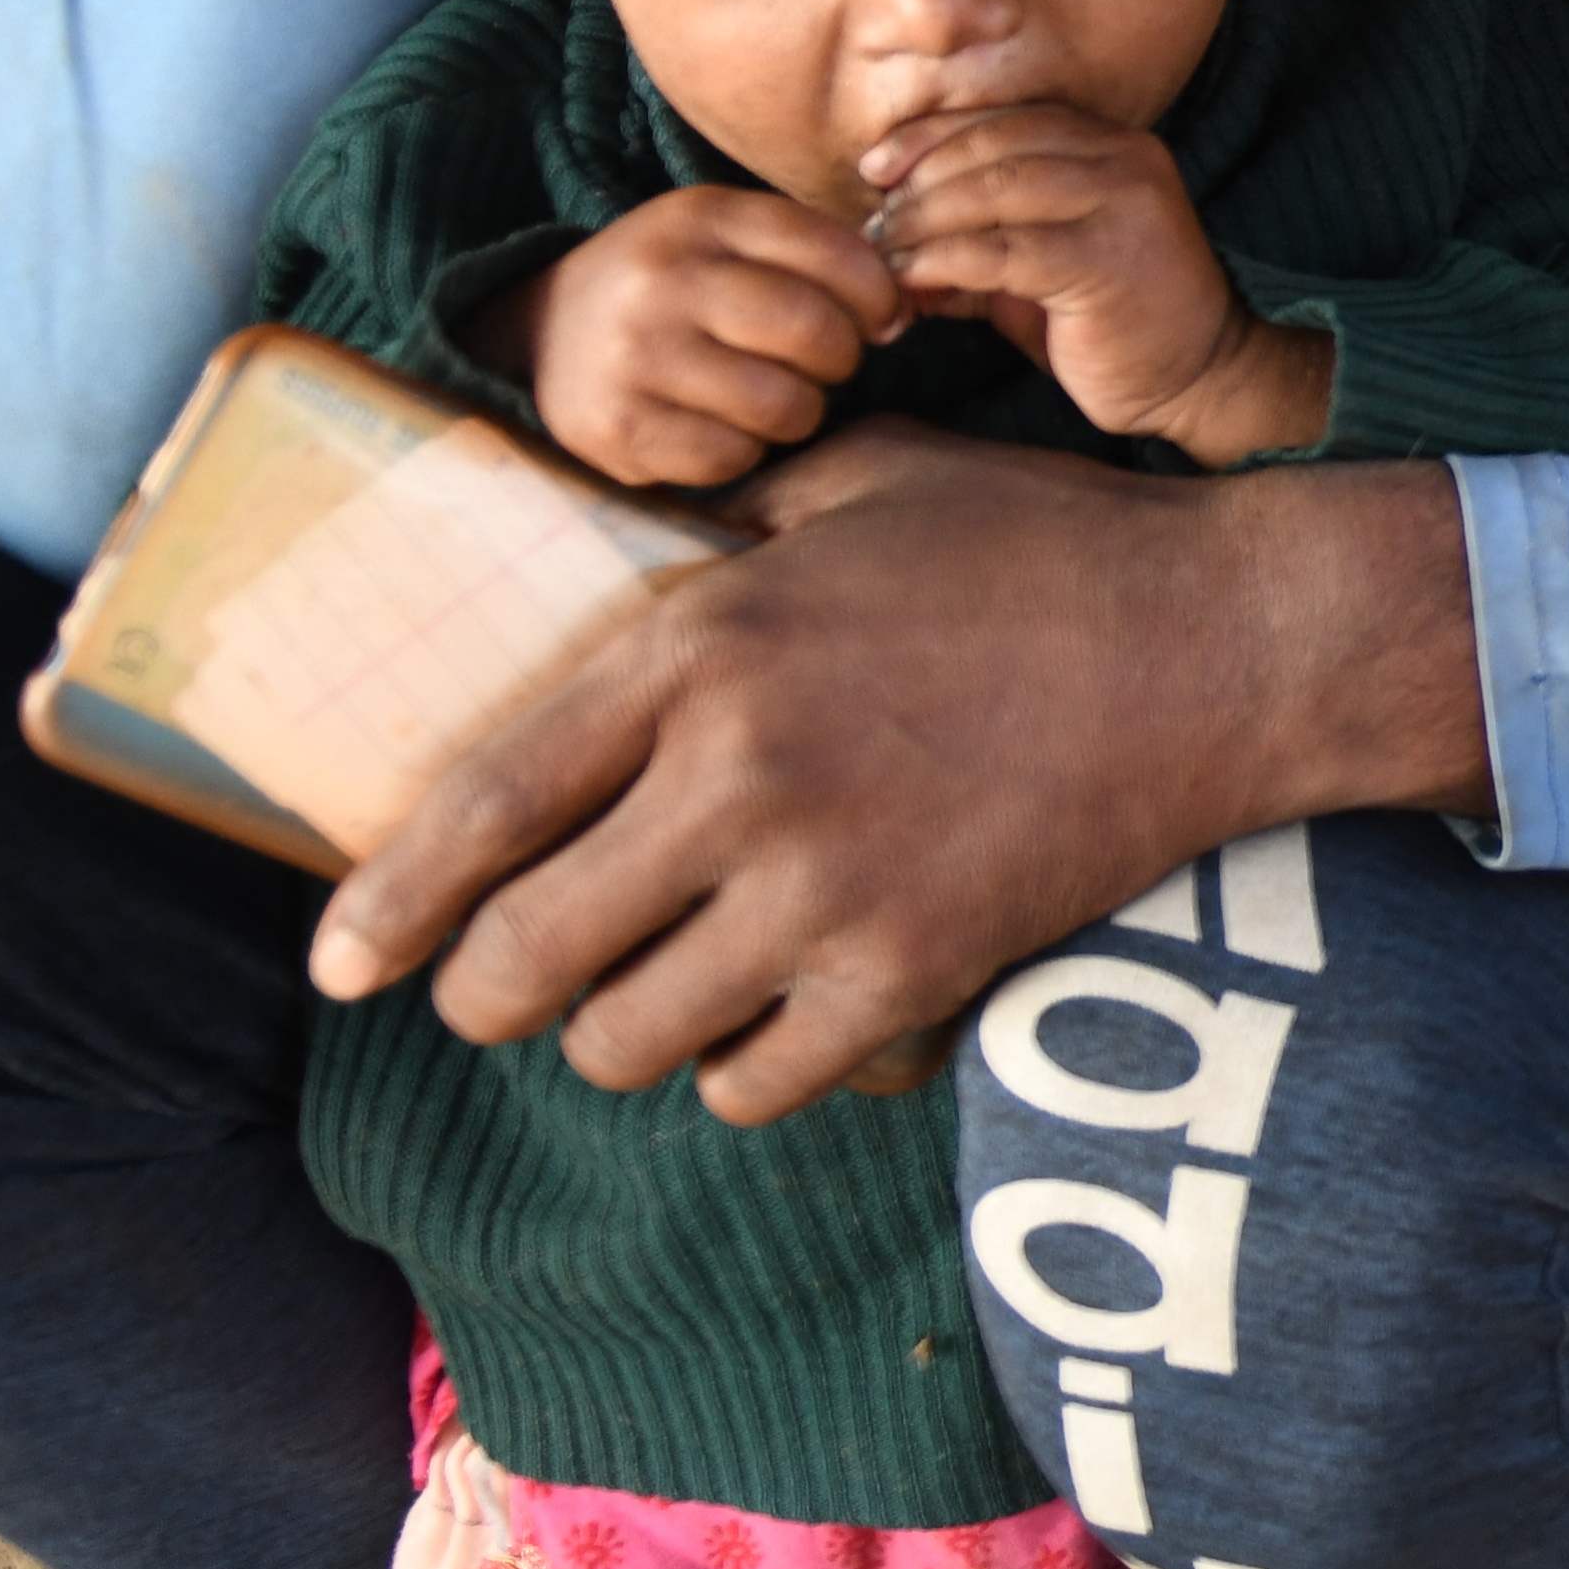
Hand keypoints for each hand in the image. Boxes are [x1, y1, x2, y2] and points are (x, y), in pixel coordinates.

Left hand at [311, 430, 1483, 1118]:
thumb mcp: (860, 487)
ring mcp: (825, 888)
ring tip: (652, 998)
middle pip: (524, 956)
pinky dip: (744, 1070)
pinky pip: (756, 1081)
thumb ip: (724, 525)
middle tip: (500, 996)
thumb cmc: (1043, 546)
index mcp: (700, 645)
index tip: (339, 966)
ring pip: (627, 1039)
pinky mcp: (914, 973)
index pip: (480, 805)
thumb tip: (620, 543)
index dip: (385, 905)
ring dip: (620, 1035)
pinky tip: (771, 1024)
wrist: (1229, 644)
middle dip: (485, 995)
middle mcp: (737, 776)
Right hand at [518, 183, 897, 490]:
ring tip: (768, 395)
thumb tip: (900, 312)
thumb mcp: (727, 239)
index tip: (877, 318)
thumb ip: (815, 255)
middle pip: (814, 331)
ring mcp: (635, 355)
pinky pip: (732, 457)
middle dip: (840, 358)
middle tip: (822, 364)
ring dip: (797, 411)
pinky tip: (717, 425)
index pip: (836, 253)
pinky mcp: (618, 427)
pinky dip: (742, 450)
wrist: (542, 332)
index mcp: (703, 218)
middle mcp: (664, 279)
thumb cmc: (671, 287)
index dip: (878, 295)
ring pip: (783, 404)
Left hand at [863, 99, 1317, 464]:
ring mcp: (1123, 205)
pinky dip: (944, 261)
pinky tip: (913, 281)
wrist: (1201, 378)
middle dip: (919, 181)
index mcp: (1113, 144)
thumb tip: (885, 234)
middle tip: (873, 224)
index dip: (930, 136)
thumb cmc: (1114, 323)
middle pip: (994, 146)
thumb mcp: (1040, 263)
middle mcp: (1125, 159)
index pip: (1004, 120)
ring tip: (883, 255)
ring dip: (924, 221)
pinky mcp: (1107, 260)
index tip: (874, 169)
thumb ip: (978, 235)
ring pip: (994, 189)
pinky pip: (1003, 250)